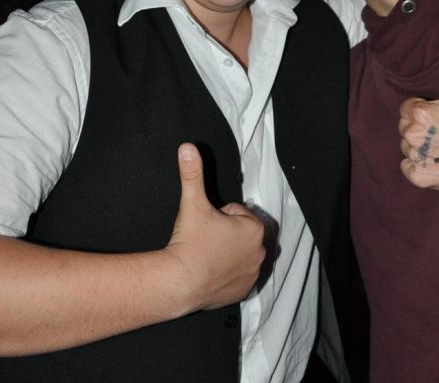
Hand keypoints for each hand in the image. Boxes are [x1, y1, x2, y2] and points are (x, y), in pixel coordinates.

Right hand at [164, 144, 265, 310]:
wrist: (178, 283)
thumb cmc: (189, 243)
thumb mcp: (192, 203)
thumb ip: (193, 173)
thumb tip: (188, 148)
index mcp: (254, 227)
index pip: (236, 212)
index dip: (218, 217)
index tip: (206, 226)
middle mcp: (260, 250)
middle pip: (239, 233)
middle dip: (225, 234)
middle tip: (205, 241)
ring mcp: (253, 272)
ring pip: (239, 254)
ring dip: (227, 253)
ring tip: (206, 257)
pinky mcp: (244, 290)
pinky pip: (238, 276)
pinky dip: (227, 274)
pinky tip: (211, 273)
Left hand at [399, 33, 438, 191]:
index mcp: (420, 113)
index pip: (407, 108)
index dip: (424, 110)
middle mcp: (412, 135)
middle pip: (405, 128)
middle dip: (421, 128)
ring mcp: (415, 157)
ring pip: (407, 147)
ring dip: (421, 147)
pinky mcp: (418, 176)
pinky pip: (407, 167)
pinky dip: (418, 166)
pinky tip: (438, 162)